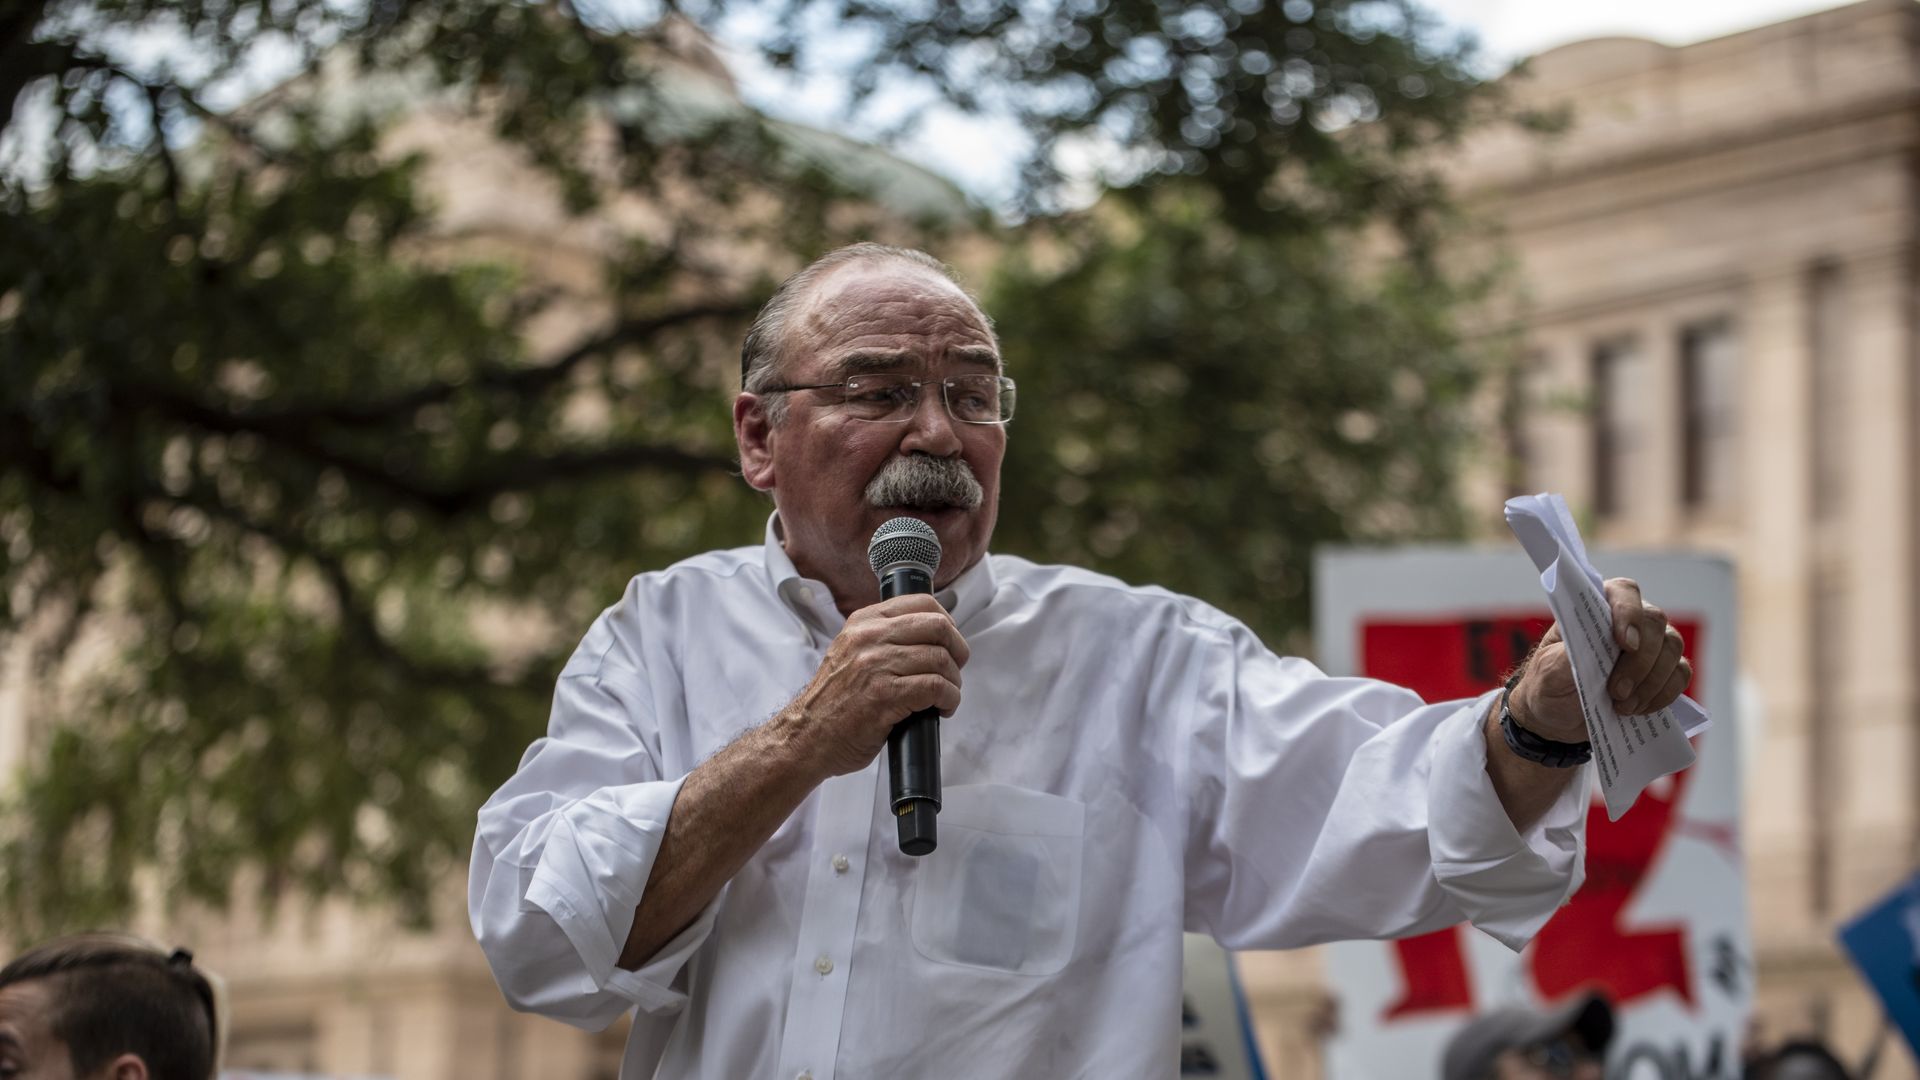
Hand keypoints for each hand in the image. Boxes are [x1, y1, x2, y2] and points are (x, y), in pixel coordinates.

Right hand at [781, 594, 969, 777]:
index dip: (947, 623)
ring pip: (940, 659)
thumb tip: (932, 632)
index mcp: (863, 622)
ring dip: (953, 682)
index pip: (922, 603)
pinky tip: (942, 709)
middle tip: (955, 670)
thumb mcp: (851, 651)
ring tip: (945, 696)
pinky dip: (949, 699)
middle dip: (957, 651)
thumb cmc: (835, 700)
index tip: (950, 643)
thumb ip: (883, 637)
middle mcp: (869, 638)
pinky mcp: (884, 695)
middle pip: (938, 627)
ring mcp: (876, 665)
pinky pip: (935, 687)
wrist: (808, 736)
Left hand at [1510, 577, 1692, 742]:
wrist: (1558, 717)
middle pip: (1655, 622)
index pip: (1624, 592)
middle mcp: (1629, 620)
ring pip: (1672, 648)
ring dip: (1651, 681)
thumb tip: (1591, 647)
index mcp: (1596, 608)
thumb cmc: (1549, 684)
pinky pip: (1681, 674)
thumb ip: (1566, 657)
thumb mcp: (1547, 671)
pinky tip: (1637, 709)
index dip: (1629, 613)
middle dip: (1639, 661)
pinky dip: (1663, 694)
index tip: (1624, 643)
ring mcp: (1651, 644)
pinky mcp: (1663, 671)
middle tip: (1616, 691)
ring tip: (1621, 705)